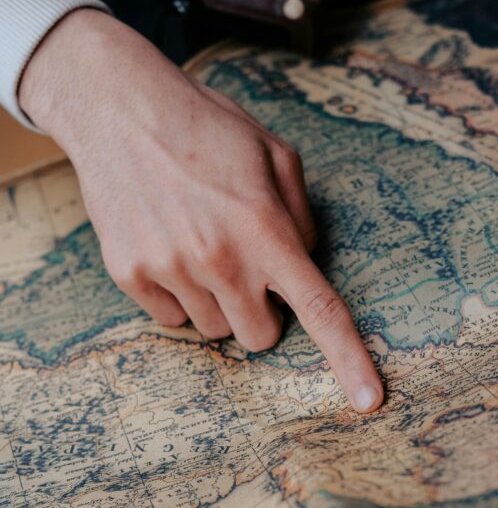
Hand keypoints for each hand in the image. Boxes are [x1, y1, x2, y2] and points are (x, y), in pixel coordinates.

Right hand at [19, 9, 383, 412]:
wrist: (118, 108)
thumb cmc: (207, 126)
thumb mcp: (275, 154)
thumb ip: (301, 217)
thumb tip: (305, 264)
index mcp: (265, 229)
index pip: (319, 308)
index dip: (349, 358)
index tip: (369, 399)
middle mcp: (219, 258)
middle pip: (260, 336)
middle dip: (263, 313)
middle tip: (247, 268)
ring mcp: (171, 270)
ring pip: (214, 330)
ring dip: (218, 302)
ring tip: (200, 244)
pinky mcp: (131, 274)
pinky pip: (171, 319)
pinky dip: (178, 296)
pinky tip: (170, 247)